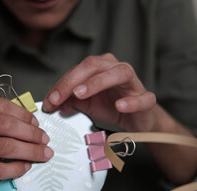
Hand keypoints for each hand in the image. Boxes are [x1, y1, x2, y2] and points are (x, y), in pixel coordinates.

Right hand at [0, 95, 52, 190]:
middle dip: (32, 134)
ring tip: (42, 154)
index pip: (2, 106)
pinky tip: (25, 167)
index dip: (25, 116)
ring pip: (3, 147)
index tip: (37, 125)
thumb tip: (30, 124)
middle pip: (6, 126)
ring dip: (29, 151)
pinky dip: (15, 168)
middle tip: (45, 141)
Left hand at [42, 53, 159, 131]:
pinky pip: (143, 98)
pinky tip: (119, 106)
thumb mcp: (86, 105)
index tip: (49, 101)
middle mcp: (117, 69)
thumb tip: (52, 104)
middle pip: (94, 65)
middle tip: (59, 97)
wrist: (136, 120)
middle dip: (73, 81)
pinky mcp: (147, 99)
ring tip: (80, 94)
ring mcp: (134, 83)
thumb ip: (70, 102)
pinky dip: (131, 101)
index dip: (61, 84)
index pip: (78, 70)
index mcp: (100, 68)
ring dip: (98, 82)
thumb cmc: (111, 108)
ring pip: (120, 73)